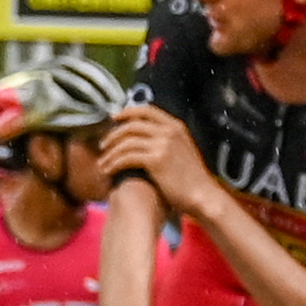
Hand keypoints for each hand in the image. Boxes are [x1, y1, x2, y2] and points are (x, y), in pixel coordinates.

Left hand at [94, 102, 218, 219]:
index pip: (147, 110)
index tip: (114, 118)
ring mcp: (163, 144)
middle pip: (132, 125)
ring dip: (110, 152)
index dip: (127, 112)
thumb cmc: (192, 179)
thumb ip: (166, 140)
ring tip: (103, 162)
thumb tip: (143, 139)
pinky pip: (126, 157)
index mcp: (176, 127)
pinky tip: (109, 171)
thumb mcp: (183, 150)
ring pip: (126, 142)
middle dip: (113, 134)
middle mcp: (169, 131)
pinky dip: (114, 163)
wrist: (202, 195)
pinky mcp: (156, 159)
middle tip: (104, 145)